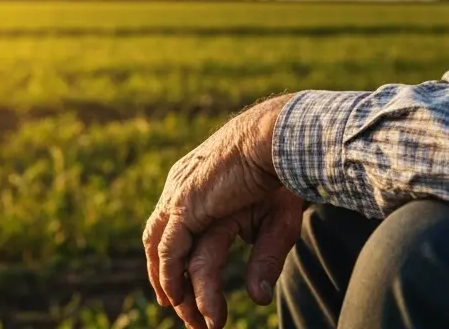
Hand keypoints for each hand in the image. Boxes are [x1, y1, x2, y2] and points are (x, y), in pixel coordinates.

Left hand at [143, 94, 295, 322]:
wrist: (278, 139)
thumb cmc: (283, 174)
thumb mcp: (275, 224)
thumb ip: (263, 261)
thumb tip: (258, 298)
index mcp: (202, 195)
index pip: (184, 242)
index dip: (190, 275)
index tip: (202, 308)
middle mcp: (186, 197)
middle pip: (170, 252)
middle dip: (178, 289)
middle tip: (194, 322)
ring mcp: (181, 198)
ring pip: (165, 254)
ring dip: (173, 288)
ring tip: (189, 317)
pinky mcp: (184, 203)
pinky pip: (168, 249)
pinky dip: (171, 275)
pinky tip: (178, 298)